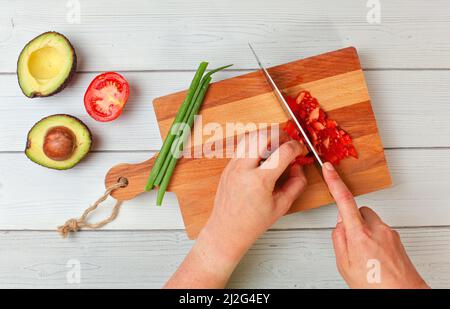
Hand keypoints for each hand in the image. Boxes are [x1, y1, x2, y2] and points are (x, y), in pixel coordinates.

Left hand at [165, 133, 307, 287]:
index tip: (300, 150)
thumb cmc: (252, 222)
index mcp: (259, 181)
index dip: (296, 147)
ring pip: (250, 137)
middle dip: (280, 135)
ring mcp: (233, 166)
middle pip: (263, 136)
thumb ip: (296, 184)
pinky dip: (255, 146)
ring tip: (275, 147)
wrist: (227, 230)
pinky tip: (263, 156)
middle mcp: (243, 169)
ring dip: (266, 137)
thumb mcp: (282, 206)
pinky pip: (242, 147)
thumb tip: (299, 166)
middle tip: (287, 143)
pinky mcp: (228, 166)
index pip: (283, 151)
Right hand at [322, 162, 428, 288]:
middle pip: (358, 211)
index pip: (344, 201)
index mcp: (359, 235)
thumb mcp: (344, 265)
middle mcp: (376, 229)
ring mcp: (388, 232)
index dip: (334, 182)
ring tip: (364, 254)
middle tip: (350, 243)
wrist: (402, 295)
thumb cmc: (374, 285)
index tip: (329, 168)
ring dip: (363, 230)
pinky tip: (374, 256)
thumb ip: (338, 239)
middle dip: (351, 221)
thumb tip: (339, 224)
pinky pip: (379, 229)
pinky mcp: (396, 237)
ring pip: (369, 221)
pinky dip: (373, 238)